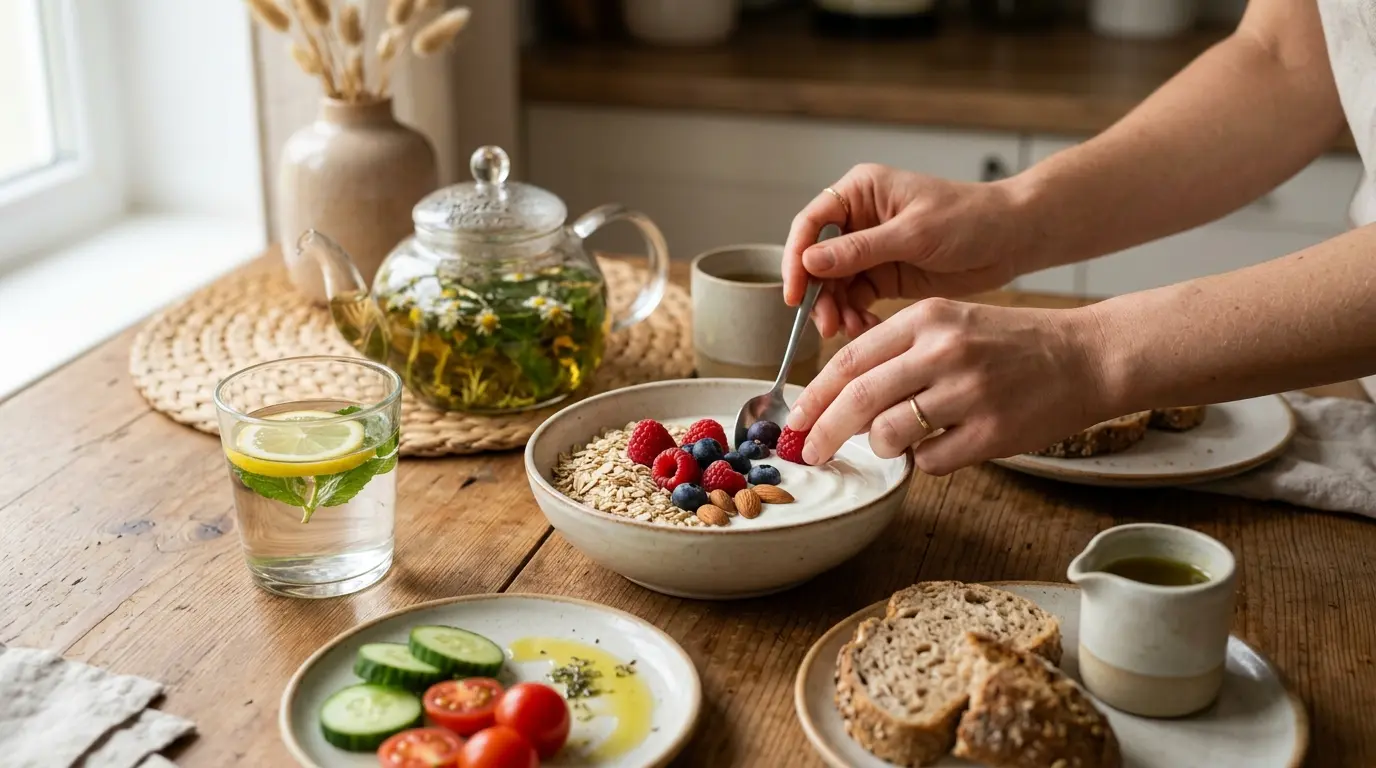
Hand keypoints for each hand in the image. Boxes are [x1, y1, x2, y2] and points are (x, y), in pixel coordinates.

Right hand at [783, 164, 1029, 338]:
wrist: (1012, 238)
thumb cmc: (970, 218)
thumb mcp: (912, 233)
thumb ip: (860, 249)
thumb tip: (810, 261)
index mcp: (860, 191)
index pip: (811, 223)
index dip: (796, 258)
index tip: (795, 293)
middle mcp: (859, 218)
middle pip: (817, 260)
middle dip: (819, 294)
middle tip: (827, 325)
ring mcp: (870, 249)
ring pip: (834, 285)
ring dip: (837, 310)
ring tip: (850, 330)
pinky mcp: (884, 276)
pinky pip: (856, 299)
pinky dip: (856, 316)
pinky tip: (865, 329)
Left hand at [784, 298, 1113, 474]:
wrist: (1087, 356)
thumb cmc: (1012, 343)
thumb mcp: (952, 322)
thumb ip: (898, 349)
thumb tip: (839, 394)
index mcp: (927, 318)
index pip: (850, 359)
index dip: (815, 395)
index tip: (795, 420)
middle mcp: (945, 350)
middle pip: (858, 399)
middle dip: (824, 432)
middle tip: (808, 453)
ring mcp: (970, 392)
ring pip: (889, 434)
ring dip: (882, 445)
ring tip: (899, 439)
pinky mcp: (992, 432)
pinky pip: (930, 461)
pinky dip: (925, 461)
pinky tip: (945, 444)